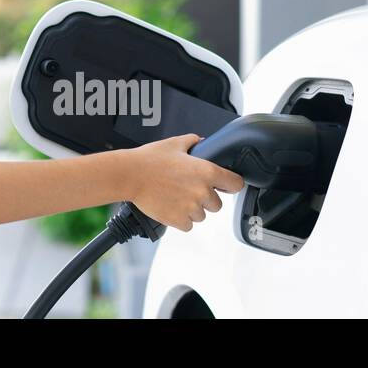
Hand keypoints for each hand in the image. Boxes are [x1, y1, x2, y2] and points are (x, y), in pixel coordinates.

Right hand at [123, 134, 244, 231]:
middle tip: (189, 190)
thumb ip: (194, 142)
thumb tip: (202, 142)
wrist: (130, 176)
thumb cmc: (150, 159)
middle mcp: (202, 192)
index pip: (236, 184)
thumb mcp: (175, 143)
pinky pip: (188, 225)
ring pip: (201, 216)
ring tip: (176, 197)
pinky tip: (171, 206)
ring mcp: (191, 208)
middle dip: (207, 199)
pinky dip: (181, 219)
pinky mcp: (178, 220)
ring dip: (193, 210)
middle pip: (218, 205)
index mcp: (207, 171)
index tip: (226, 186)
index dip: (231, 185)